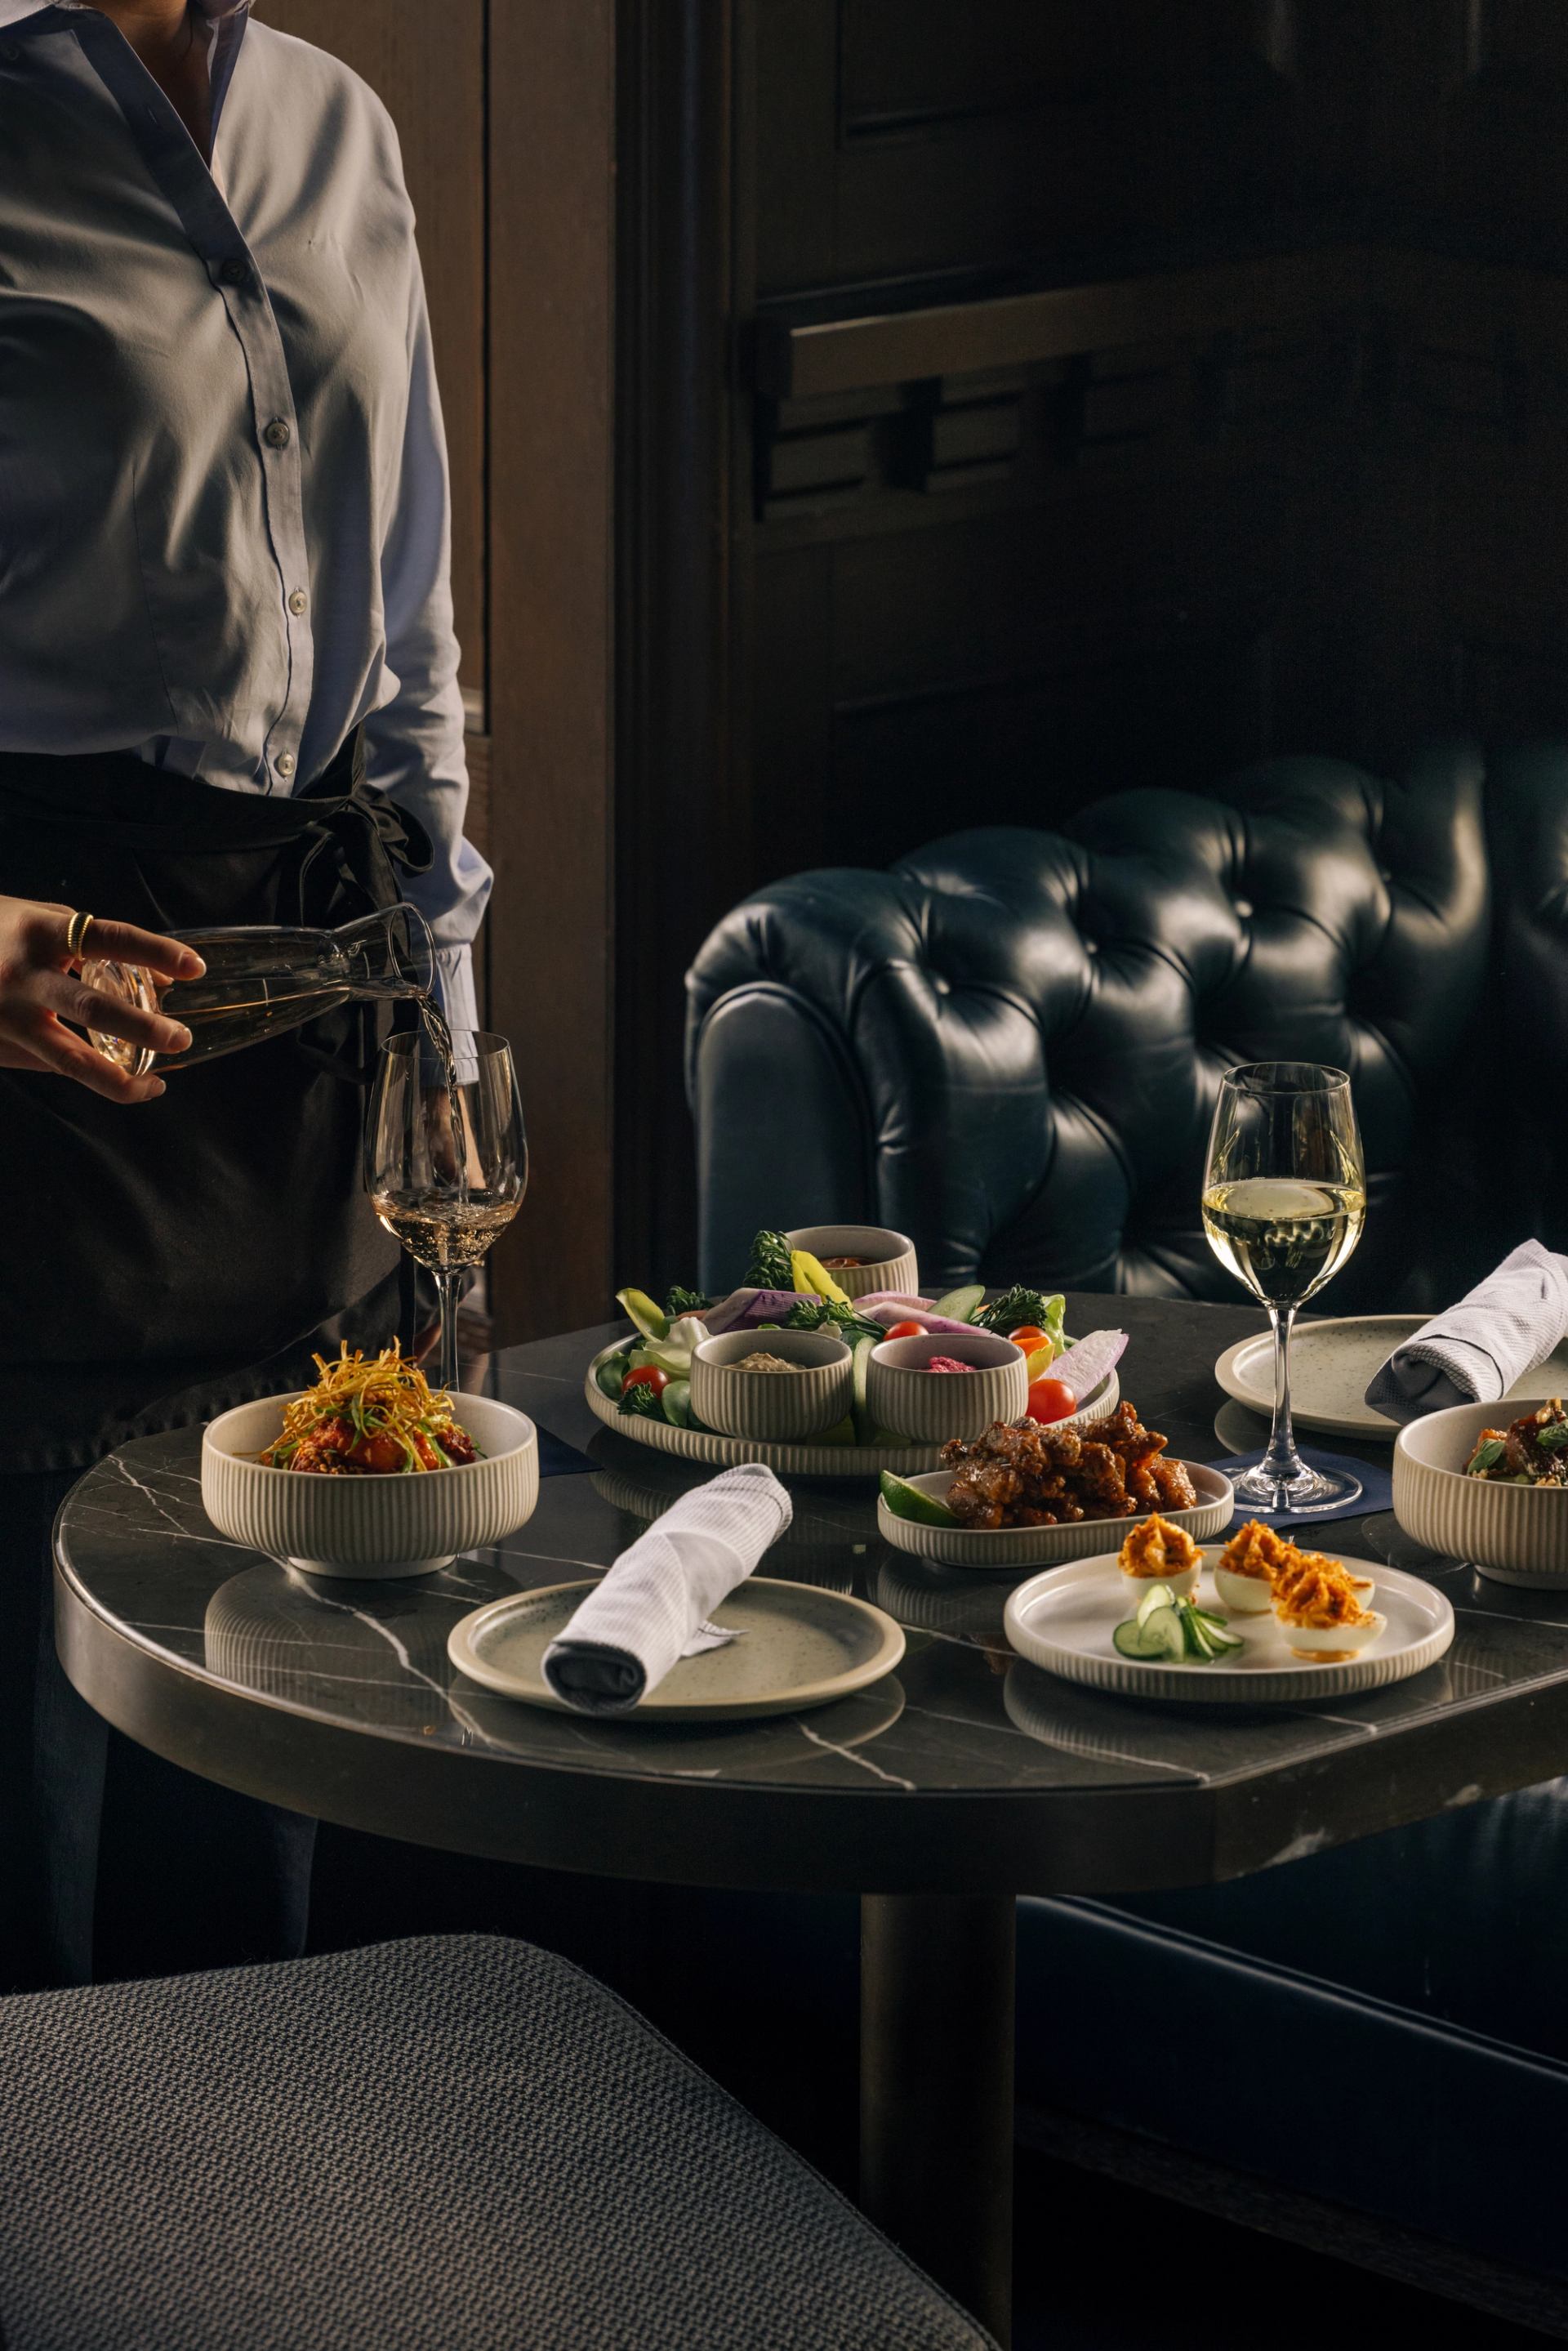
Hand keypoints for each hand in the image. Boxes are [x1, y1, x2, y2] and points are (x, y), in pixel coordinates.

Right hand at [0, 898, 203, 1102]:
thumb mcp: (39, 921)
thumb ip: (92, 945)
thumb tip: (157, 980)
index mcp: (40, 933)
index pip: (109, 938)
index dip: (155, 952)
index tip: (195, 967)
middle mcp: (23, 976)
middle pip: (91, 1009)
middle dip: (143, 1028)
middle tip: (181, 1038)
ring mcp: (7, 1016)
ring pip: (69, 1060)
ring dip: (119, 1078)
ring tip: (154, 1084)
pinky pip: (51, 1067)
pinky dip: (91, 1077)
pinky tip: (123, 1080)